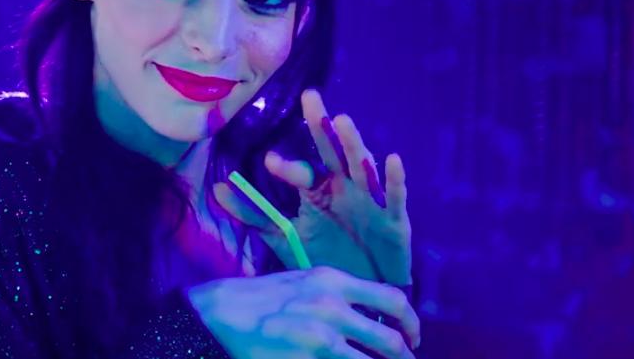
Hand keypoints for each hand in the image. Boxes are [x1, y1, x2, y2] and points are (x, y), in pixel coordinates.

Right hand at [187, 266, 419, 358]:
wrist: (221, 312)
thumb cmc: (262, 298)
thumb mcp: (304, 282)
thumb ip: (339, 295)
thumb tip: (371, 317)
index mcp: (334, 281)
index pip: (393, 299)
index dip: (411, 322)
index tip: (413, 336)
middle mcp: (333, 307)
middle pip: (392, 340)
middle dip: (406, 357)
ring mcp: (321, 338)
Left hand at [214, 89, 411, 285]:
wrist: (367, 291)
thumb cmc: (328, 257)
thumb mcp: (286, 236)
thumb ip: (254, 214)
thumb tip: (216, 188)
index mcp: (319, 190)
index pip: (301, 172)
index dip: (287, 166)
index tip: (269, 161)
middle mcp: (344, 188)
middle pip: (332, 152)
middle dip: (321, 126)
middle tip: (309, 97)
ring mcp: (371, 202)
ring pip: (362, 168)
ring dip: (353, 144)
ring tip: (342, 121)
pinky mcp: (395, 221)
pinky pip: (395, 198)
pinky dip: (395, 180)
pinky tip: (392, 159)